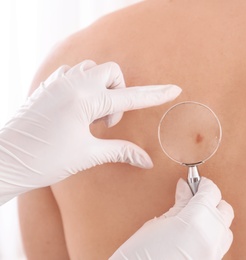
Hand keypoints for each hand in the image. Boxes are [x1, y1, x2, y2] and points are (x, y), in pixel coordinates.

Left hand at [0, 60, 180, 204]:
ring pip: (92, 69)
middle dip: (118, 93)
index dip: (155, 95)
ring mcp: (57, 82)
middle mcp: (72, 84)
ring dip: (101, 88)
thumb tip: (146, 161)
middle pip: (112, 73)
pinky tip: (77, 109)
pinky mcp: (47, 86)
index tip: (174, 89)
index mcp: (85, 99)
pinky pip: (74, 73)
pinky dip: (84, 86)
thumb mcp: (87, 155)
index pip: (130, 97)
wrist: (5, 161)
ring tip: (91, 116)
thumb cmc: (44, 159)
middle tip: (106, 121)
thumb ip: (120, 151)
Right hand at [110, 177, 233, 259]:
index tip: (194, 182)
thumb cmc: (139, 256)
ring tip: (194, 217)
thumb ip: (178, 204)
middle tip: (193, 198)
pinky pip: (219, 245)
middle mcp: (212, 237)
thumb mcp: (157, 224)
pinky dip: (211, 236)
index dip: (202, 184)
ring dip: (214, 220)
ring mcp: (214, 254)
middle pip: (224, 209)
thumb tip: (185, 188)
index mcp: (197, 220)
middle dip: (212, 201)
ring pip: (225, 229)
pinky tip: (195, 234)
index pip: (212, 192)